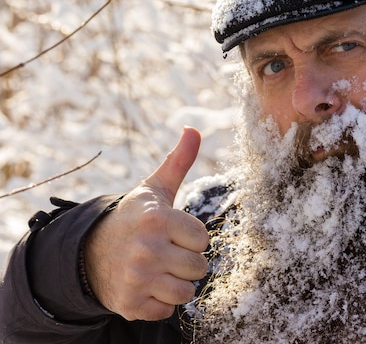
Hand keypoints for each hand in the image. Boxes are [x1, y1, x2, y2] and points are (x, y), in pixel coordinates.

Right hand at [84, 127, 209, 320]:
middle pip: (199, 267)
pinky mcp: (130, 304)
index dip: (191, 237)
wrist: (89, 251)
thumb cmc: (133, 218)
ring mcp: (138, 279)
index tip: (173, 233)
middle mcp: (147, 249)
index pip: (203, 239)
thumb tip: (194, 128)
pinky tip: (145, 286)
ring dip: (175, 283)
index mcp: (158, 219)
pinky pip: (166, 311)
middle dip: (186, 261)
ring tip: (158, 269)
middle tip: (165, 252)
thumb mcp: (154, 189)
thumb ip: (178, 162)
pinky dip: (159, 303)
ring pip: (186, 292)